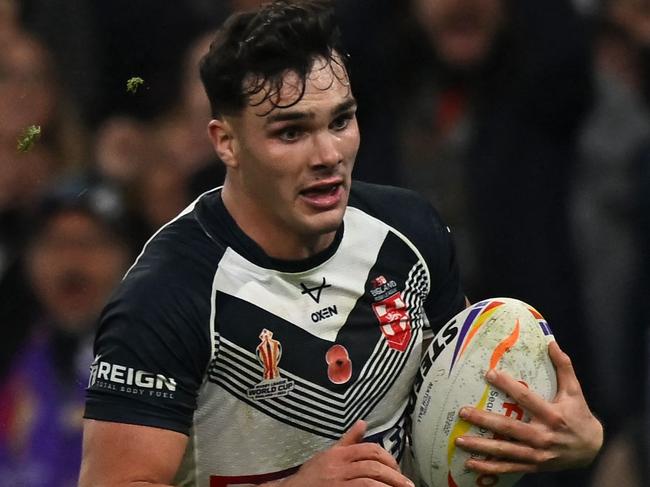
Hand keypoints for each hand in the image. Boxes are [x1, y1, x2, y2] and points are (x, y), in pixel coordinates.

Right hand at [272, 420, 414, 486]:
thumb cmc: (310, 477)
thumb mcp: (327, 455)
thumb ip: (347, 441)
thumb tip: (362, 423)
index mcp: (339, 454)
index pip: (369, 449)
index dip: (388, 458)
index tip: (397, 469)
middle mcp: (339, 466)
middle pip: (373, 464)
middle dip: (393, 473)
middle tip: (406, 484)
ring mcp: (338, 481)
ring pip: (370, 478)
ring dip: (390, 484)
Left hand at [454, 341, 602, 474]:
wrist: (592, 450)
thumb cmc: (579, 415)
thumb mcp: (575, 391)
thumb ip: (564, 367)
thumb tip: (551, 342)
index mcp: (552, 415)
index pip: (526, 398)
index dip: (508, 385)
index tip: (489, 373)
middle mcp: (543, 436)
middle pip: (509, 428)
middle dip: (485, 420)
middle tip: (463, 412)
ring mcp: (537, 454)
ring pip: (505, 451)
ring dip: (481, 446)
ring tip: (459, 440)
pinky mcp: (534, 466)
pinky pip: (508, 468)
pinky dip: (489, 467)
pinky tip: (470, 463)